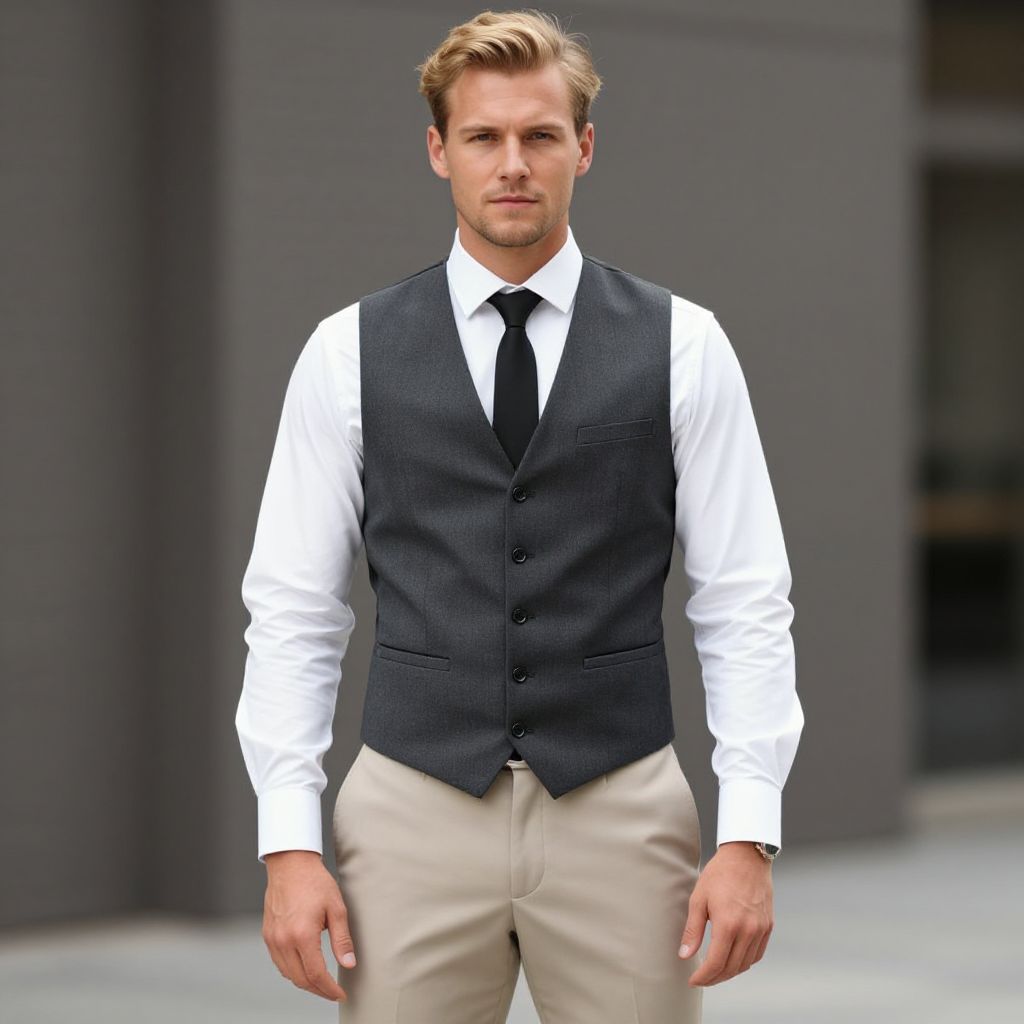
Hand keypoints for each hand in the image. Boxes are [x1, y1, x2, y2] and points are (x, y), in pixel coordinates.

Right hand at [262, 850, 355, 1001]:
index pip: (316, 974)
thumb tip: (348, 963)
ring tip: (321, 981)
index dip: (329, 989)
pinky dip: (292, 970)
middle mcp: (283, 941)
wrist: (291, 864)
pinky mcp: (267, 935)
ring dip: (304, 982)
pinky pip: (279, 962)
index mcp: (302, 935)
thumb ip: (342, 940)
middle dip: (318, 990)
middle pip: (300, 979)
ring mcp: (273, 939)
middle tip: (333, 991)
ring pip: (288, 974)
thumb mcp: (337, 908)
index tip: (340, 993)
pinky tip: (304, 966)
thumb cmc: (314, 882)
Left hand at [677, 840, 773, 986]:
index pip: (716, 963)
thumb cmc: (720, 873)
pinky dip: (745, 962)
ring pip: (745, 964)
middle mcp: (748, 930)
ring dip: (730, 972)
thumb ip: (692, 930)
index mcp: (728, 924)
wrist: (746, 856)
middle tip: (702, 978)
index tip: (693, 980)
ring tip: (715, 971)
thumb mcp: (699, 898)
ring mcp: (760, 929)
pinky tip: (733, 959)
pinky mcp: (768, 926)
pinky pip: (757, 954)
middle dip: (715, 978)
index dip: (703, 976)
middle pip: (731, 968)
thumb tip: (684, 954)